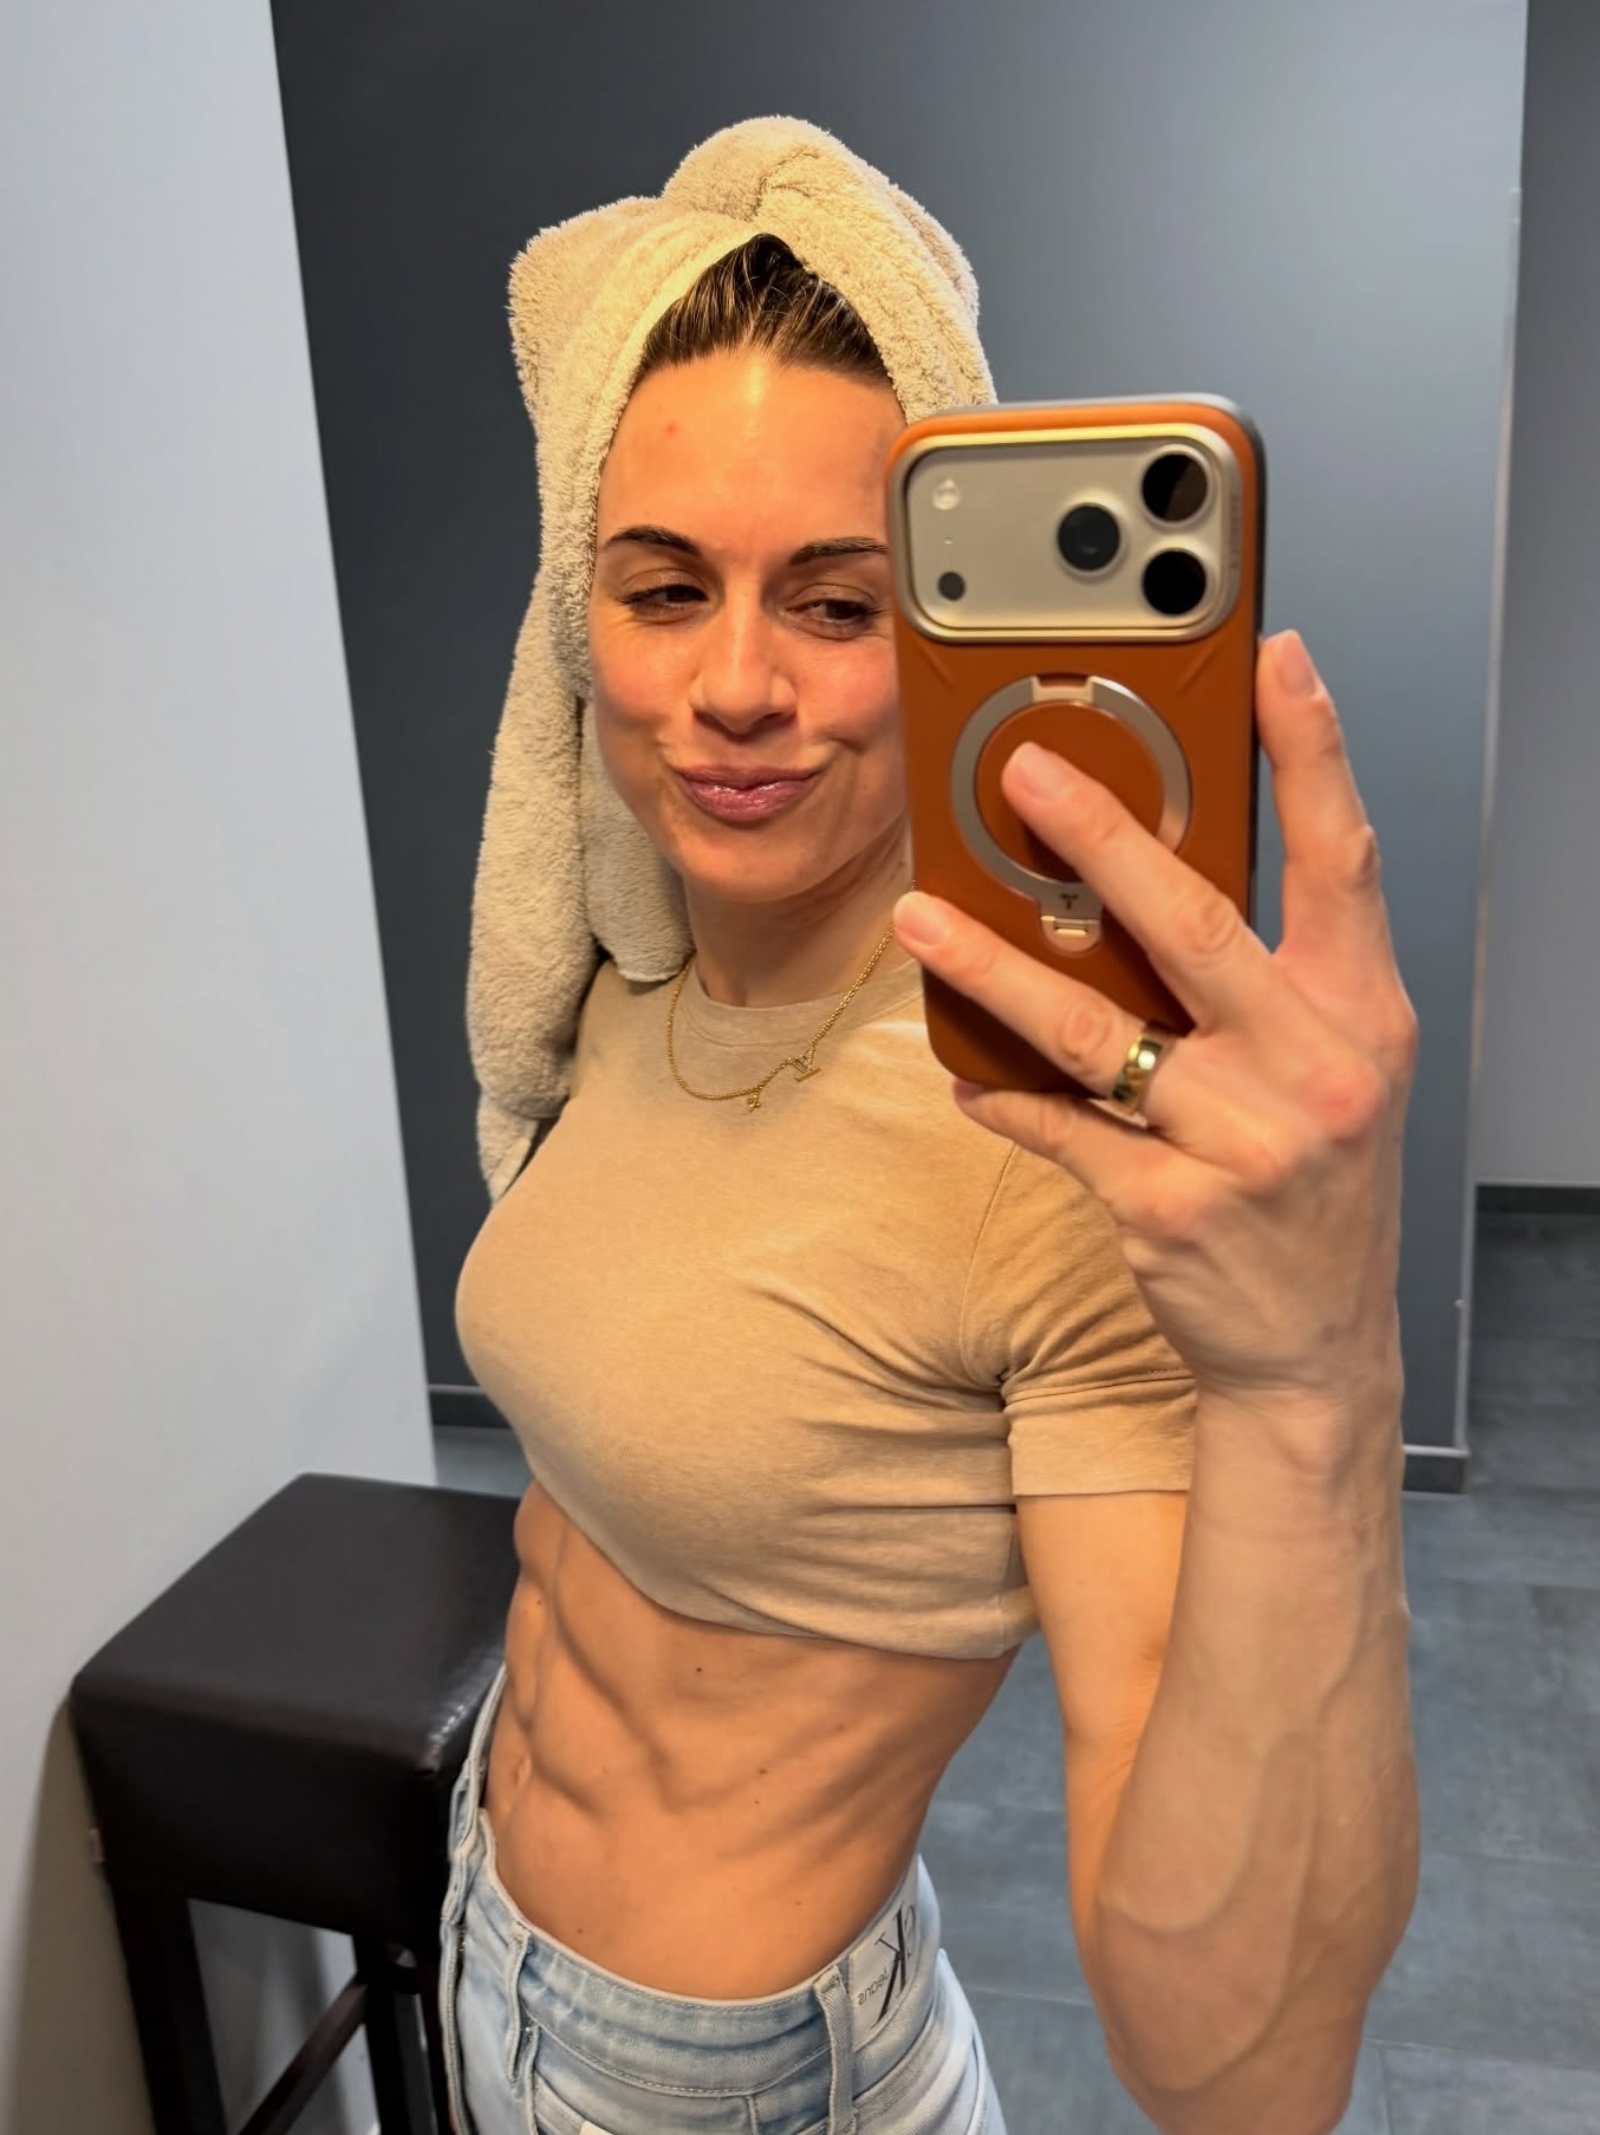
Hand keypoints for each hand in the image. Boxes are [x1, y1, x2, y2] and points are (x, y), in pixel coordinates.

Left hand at [892, 630, 1418, 1424]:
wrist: (1315, 1348)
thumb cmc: (1317, 1193)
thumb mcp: (1336, 1073)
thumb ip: (1274, 983)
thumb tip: (1150, 887)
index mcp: (1362, 1016)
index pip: (1344, 862)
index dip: (1315, 755)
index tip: (1278, 664)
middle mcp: (1314, 1070)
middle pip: (1195, 926)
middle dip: (1104, 841)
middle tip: (1028, 775)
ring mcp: (1243, 1143)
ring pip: (1097, 1032)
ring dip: (997, 971)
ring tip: (924, 922)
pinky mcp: (1169, 1209)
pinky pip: (1063, 1131)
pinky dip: (1006, 1099)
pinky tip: (965, 1075)